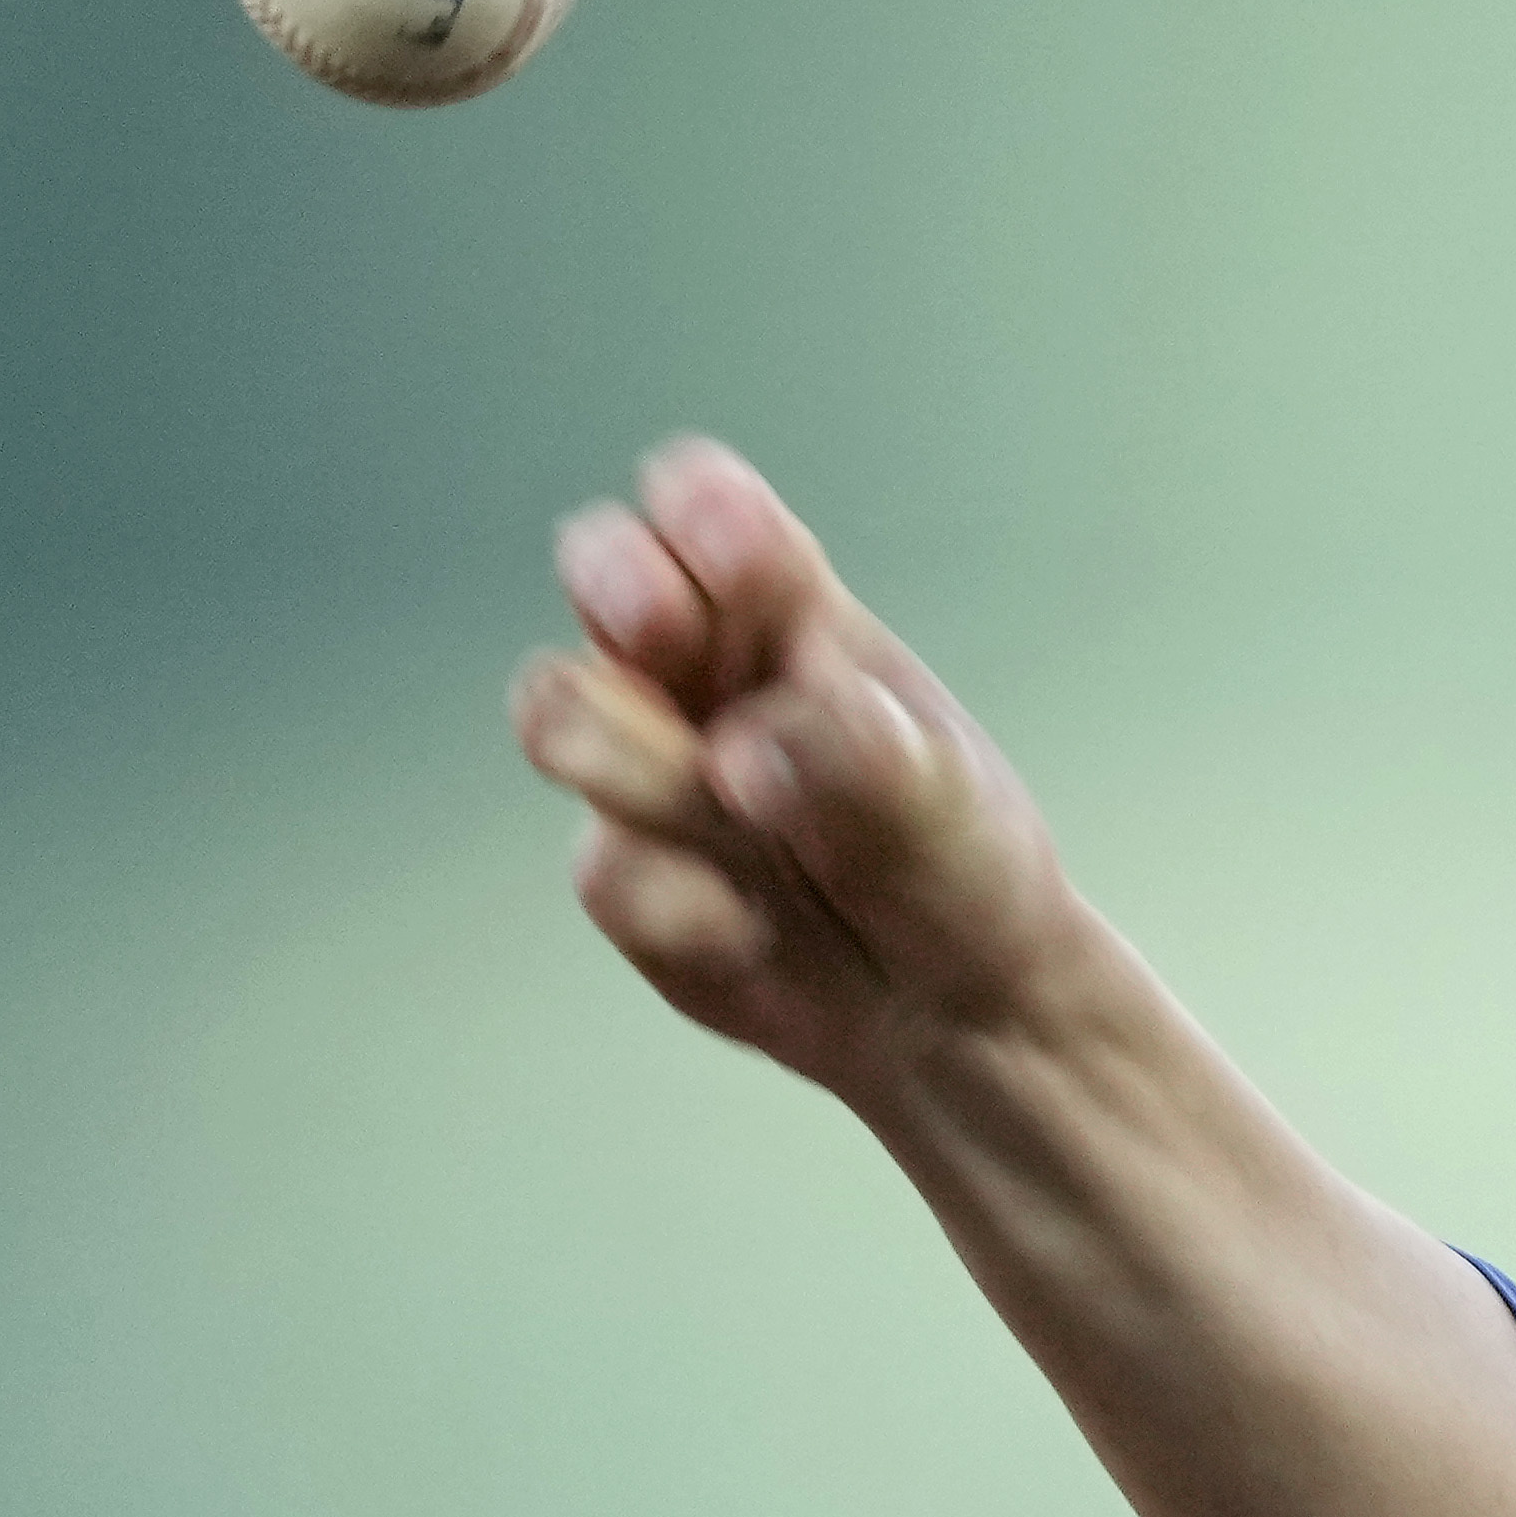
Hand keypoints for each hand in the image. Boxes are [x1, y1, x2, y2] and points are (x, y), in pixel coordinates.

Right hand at [509, 436, 1095, 1102]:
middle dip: (618, 582)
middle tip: (666, 634)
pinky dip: (683, 909)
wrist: (956, 1008)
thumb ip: (854, 756)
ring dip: (648, 767)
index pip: (708, 508)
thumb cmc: (954, 863)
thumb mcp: (944, 803)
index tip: (748, 559)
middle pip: (601, 564)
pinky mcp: (626, 874)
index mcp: (788, 616)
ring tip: (744, 817)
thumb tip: (738, 755)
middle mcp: (700, 673)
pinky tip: (753, 932)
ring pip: (560, 710)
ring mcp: (647, 768)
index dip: (703, 513)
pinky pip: (606, 870)